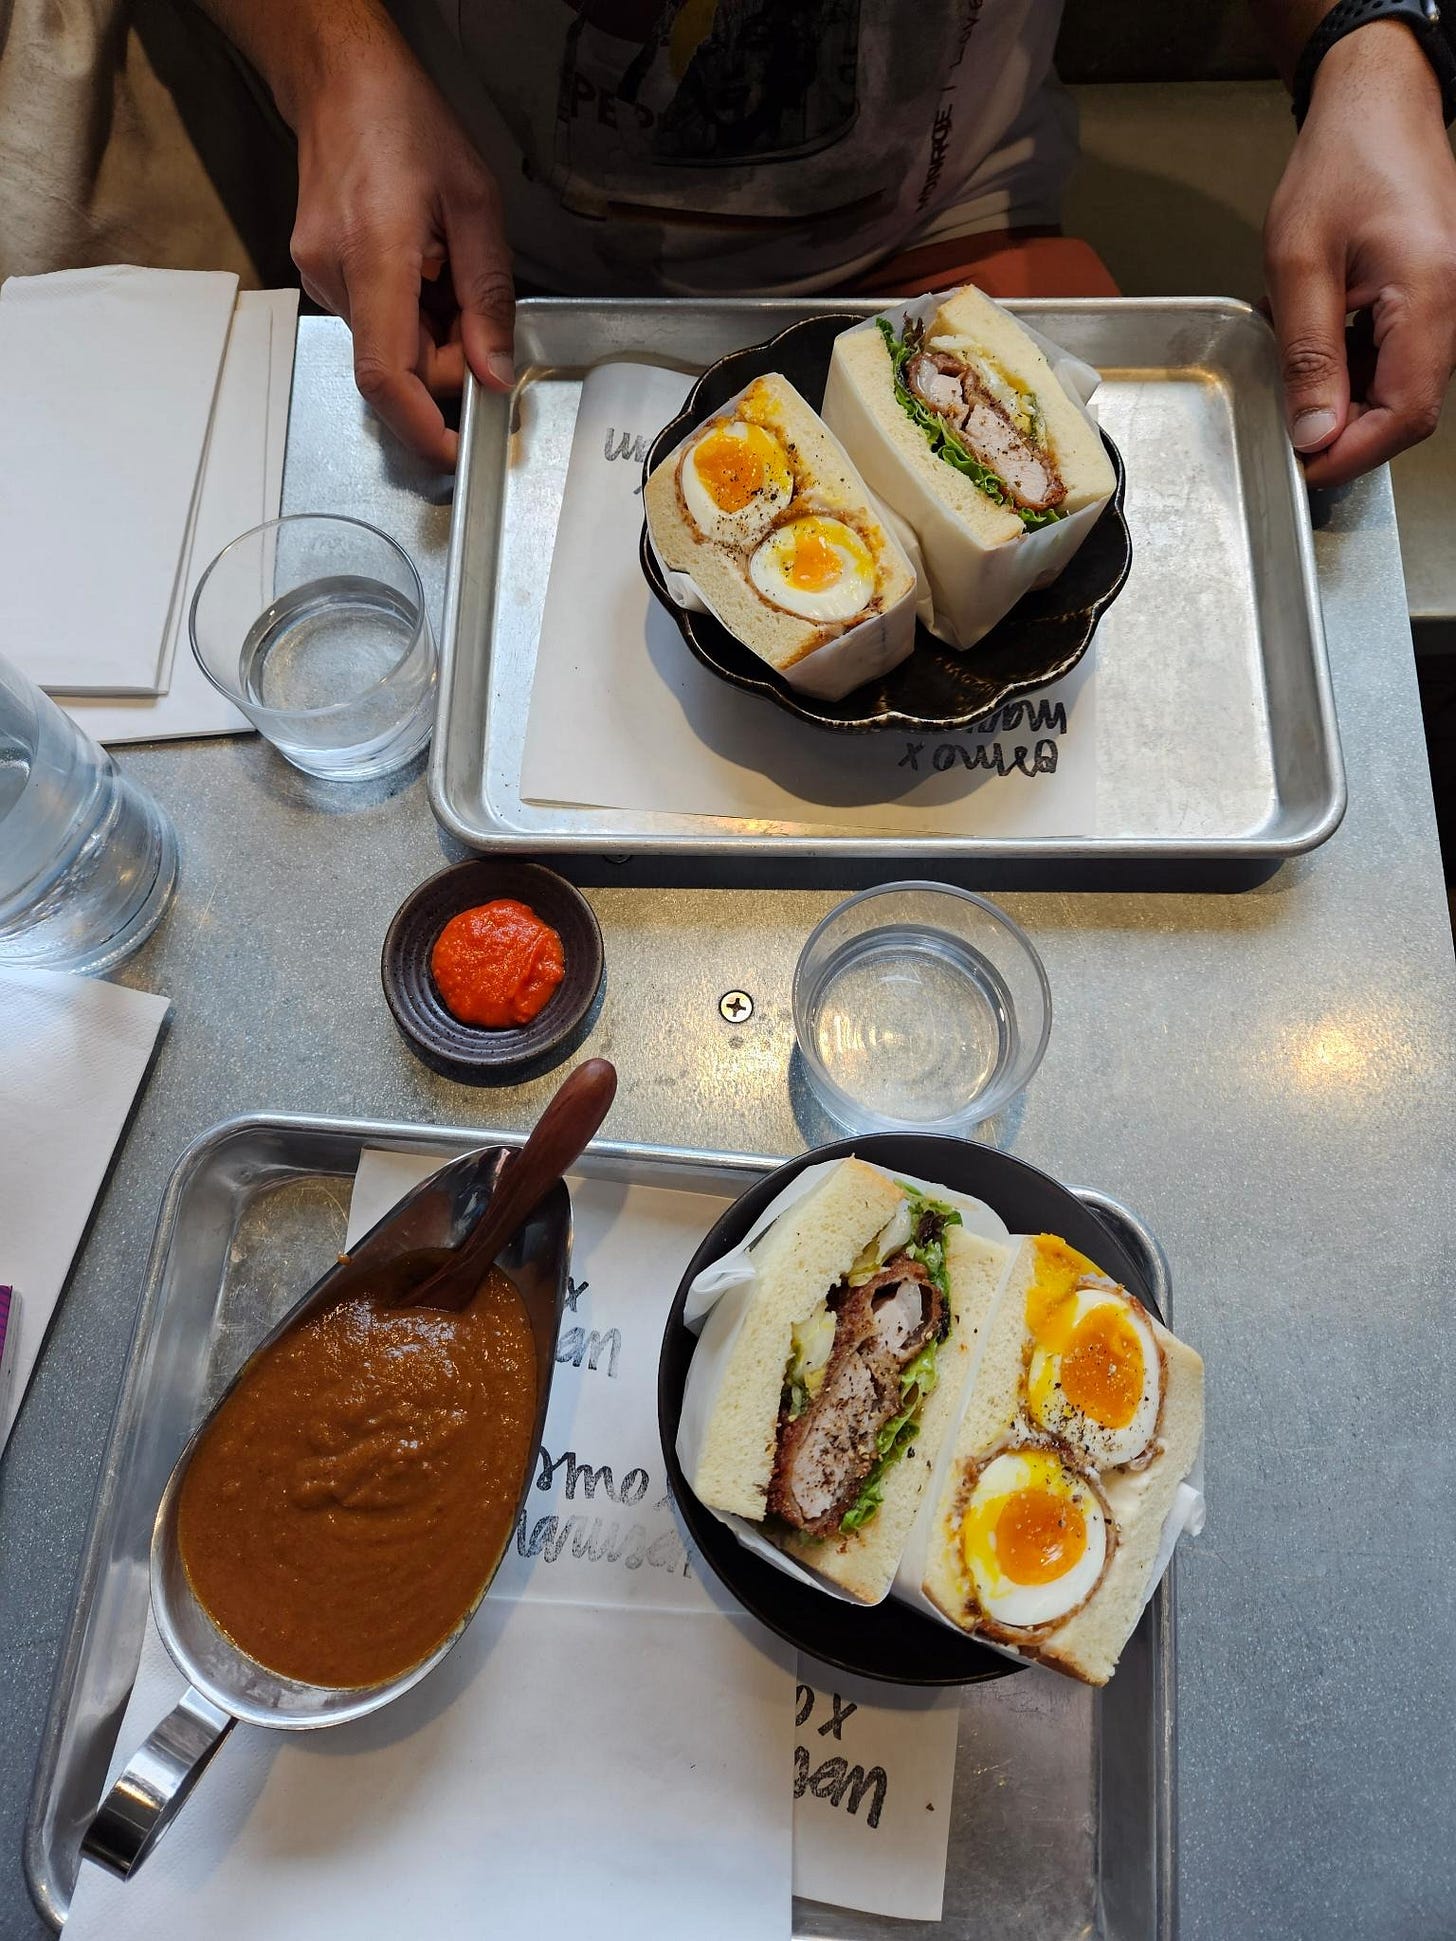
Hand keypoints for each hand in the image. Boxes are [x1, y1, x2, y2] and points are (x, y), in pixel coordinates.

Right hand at [289, 44, 513, 467]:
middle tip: (477, 315)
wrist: (339, 79)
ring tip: (444, 269)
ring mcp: (319, 276)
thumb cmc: (404, 121)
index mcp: (374, 254)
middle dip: (446, 361)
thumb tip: (493, 370)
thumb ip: (487, 296)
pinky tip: (420, 267)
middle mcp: (334, 274)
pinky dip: (409, 314)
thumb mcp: (475, 203)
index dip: (419, 427)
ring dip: (430, 333)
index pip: (384, 374)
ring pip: (387, 345)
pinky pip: (374, 321)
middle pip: (396, 365)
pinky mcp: (319, 274)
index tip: (453, 450)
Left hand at [1264, 19, 1455, 487]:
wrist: (1378, 106)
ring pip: (1401, 389)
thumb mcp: (1298, 263)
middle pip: (1408, 410)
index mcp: (1431, 294)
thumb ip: (1308, 356)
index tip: (1302, 466)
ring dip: (1346, 397)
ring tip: (1297, 360)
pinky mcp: (1434, 302)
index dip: (1352, 454)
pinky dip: (1355, 368)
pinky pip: (1398, 360)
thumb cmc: (1341, 164)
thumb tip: (1313, 433)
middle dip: (1346, 432)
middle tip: (1288, 424)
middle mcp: (1453, 305)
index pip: (1405, 414)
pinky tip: (1319, 340)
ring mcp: (1449, 305)